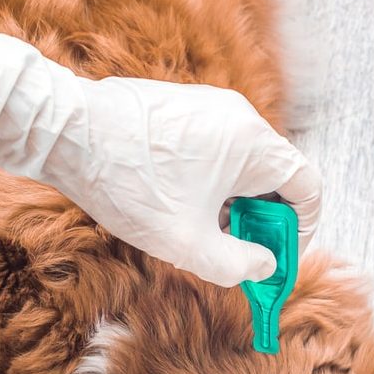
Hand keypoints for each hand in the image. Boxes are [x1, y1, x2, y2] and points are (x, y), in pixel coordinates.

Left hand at [0, 16, 321, 286]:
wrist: (65, 131)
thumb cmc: (127, 184)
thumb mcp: (187, 244)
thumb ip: (237, 265)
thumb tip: (264, 267)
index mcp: (253, 145)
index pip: (309, 187)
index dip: (301, 230)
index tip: (277, 257)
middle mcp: (241, 117)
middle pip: (278, 175)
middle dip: (265, 220)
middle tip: (241, 253)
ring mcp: (212, 106)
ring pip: (246, 163)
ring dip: (237, 202)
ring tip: (205, 232)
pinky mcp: (186, 106)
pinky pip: (220, 149)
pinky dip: (215, 181)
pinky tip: (182, 204)